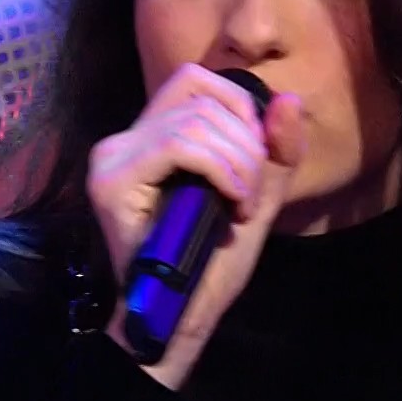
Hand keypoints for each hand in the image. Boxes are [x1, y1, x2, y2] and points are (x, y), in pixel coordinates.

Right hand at [86, 62, 307, 390]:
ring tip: (242, 206)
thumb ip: (275, 154)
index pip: (195, 81)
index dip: (238, 107)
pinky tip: (232, 203)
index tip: (256, 161)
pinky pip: (178, 146)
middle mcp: (124, 140)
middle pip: (200, 98)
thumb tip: (288, 100)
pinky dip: (219, 169)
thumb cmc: (209, 267)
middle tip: (252, 195)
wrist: (178, 319)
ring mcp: (113, 158)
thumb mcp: (256, 200)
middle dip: (247, 143)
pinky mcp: (112, 181)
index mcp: (151, 137)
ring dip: (238, 163)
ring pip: (194, 122)